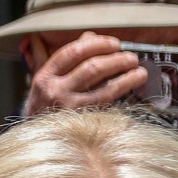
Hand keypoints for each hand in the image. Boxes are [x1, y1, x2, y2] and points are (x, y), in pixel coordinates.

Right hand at [23, 33, 145, 115]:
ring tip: (139, 70)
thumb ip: (66, 58)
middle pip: (93, 67)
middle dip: (117, 59)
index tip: (114, 43)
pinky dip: (124, 93)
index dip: (98, 44)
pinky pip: (110, 104)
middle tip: (131, 57)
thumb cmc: (45, 107)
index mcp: (44, 77)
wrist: (37, 140)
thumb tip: (90, 37)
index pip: (73, 52)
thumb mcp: (47, 81)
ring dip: (127, 76)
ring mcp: (71, 109)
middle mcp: (55, 92)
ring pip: (106, 87)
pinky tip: (134, 87)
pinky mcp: (85, 123)